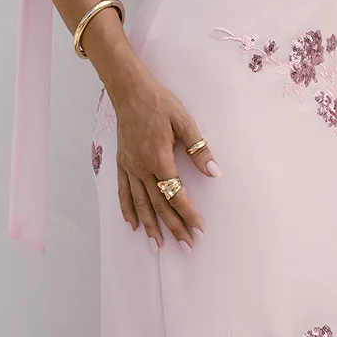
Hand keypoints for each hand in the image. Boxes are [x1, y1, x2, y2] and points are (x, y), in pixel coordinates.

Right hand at [111, 70, 218, 250]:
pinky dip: (127, 210)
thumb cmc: (159, 103)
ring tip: (157, 246)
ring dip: (150, 226)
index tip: (199, 228)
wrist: (129, 91)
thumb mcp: (184, 121)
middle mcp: (142, 168)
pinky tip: (132, 225)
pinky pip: (123, 192)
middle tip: (186, 246)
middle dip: (173, 227)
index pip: (176, 195)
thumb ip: (198, 148)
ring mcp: (130, 167)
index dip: (188, 214)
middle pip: (159, 205)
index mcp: (159, 159)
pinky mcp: (122, 163)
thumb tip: (214, 171)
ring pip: (140, 203)